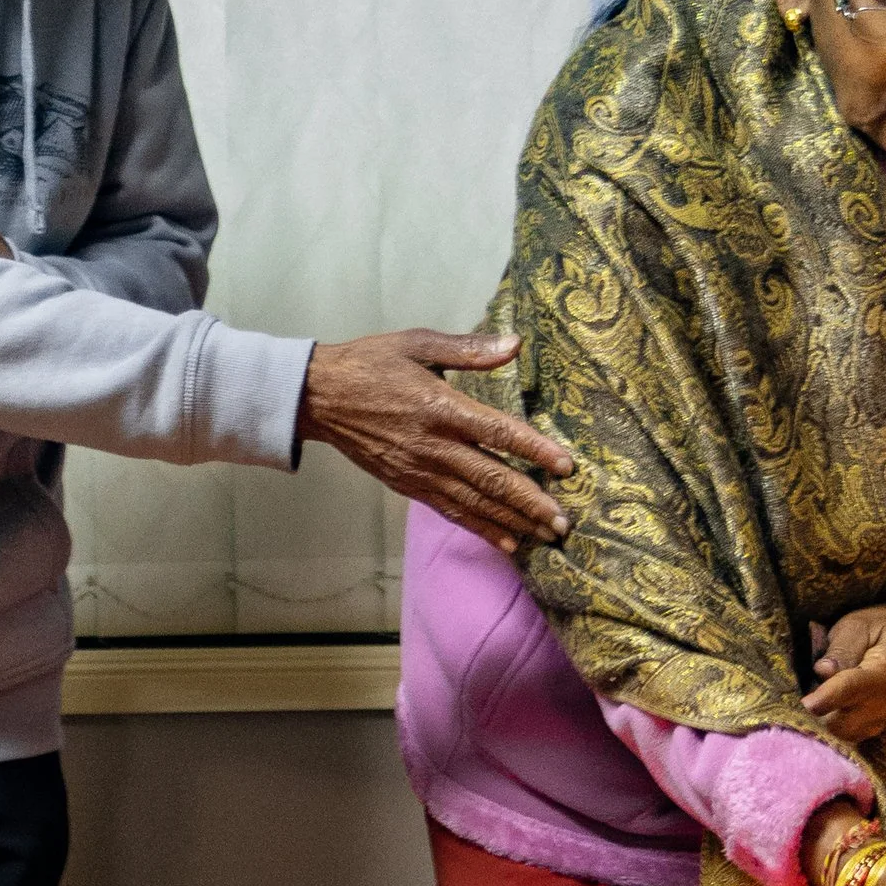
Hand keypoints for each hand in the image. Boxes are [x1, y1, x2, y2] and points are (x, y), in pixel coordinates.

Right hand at [299, 330, 571, 553]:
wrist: (319, 397)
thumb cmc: (370, 363)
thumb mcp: (418, 343)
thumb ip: (468, 349)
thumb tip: (515, 344)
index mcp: (441, 407)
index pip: (498, 432)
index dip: (534, 450)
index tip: (566, 467)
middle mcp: (434, 445)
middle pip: (491, 479)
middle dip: (531, 502)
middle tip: (564, 523)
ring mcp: (420, 470)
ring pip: (474, 502)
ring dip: (512, 522)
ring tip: (546, 537)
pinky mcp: (408, 485)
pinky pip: (451, 510)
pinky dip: (480, 528)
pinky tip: (507, 542)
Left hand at [803, 580, 885, 744]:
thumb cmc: (880, 630)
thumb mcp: (861, 625)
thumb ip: (842, 647)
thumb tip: (822, 670)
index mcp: (885, 674)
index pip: (852, 688)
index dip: (827, 697)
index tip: (806, 703)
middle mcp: (884, 705)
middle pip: (839, 722)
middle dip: (813, 713)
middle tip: (796, 693)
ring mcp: (878, 722)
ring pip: (837, 734)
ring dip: (818, 721)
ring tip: (810, 697)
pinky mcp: (868, 731)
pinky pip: (841, 737)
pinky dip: (825, 726)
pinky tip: (819, 709)